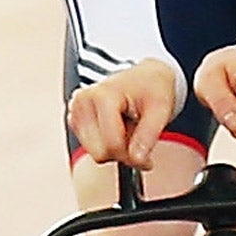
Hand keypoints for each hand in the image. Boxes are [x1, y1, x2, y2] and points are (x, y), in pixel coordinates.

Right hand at [66, 59, 180, 168]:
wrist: (146, 76)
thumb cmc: (152, 87)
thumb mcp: (160, 109)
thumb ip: (148, 135)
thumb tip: (137, 159)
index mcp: (101, 96)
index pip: (112, 145)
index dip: (133, 156)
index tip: (148, 158)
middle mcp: (82, 102)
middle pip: (99, 153)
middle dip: (122, 153)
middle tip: (138, 139)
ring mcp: (76, 111)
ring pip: (95, 153)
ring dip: (115, 149)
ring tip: (128, 128)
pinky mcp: (75, 120)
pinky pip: (92, 148)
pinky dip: (107, 145)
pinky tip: (117, 129)